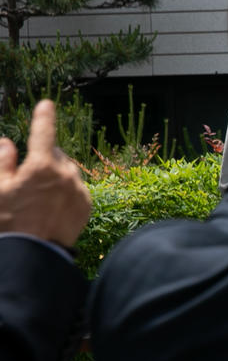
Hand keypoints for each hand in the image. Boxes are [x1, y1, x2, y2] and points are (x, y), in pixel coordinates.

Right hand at [0, 101, 89, 248]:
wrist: (34, 255)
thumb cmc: (9, 222)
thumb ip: (3, 162)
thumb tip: (6, 142)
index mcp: (42, 166)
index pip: (44, 133)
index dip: (44, 117)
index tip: (47, 104)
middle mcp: (66, 175)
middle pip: (56, 154)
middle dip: (44, 156)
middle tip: (29, 173)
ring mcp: (79, 190)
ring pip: (69, 171)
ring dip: (57, 172)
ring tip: (40, 192)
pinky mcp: (87, 205)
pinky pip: (77, 188)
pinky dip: (67, 189)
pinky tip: (52, 204)